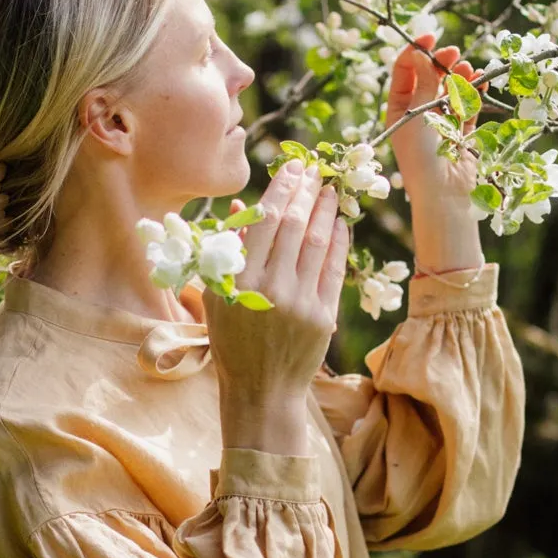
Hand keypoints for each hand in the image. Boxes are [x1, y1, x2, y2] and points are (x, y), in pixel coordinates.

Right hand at [205, 159, 348, 456]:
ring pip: (317, 243)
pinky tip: (340, 224)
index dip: (282, 189)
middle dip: (306, 192)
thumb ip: (228, 252)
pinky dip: (338, 242)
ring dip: (326, 211)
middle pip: (294, 226)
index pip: (265, 221)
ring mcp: (299, 302)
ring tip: (330, 190)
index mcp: (237, 280)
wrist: (261, 389)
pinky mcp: (323, 316)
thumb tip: (241, 207)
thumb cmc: (233, 341)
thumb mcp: (217, 297)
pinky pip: (334, 269)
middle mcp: (269, 288)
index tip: (292, 168)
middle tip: (315, 170)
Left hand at [384, 31, 486, 274]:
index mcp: (397, 110)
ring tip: (467, 69)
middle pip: (429, 77)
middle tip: (453, 53)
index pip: (404, 72)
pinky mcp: (462, 133)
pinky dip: (473, 92)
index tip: (430, 37)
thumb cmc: (421, 155)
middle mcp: (417, 115)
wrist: (443, 194)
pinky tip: (480, 79)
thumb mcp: (417, 113)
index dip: (416, 52)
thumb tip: (423, 52)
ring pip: (450, 90)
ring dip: (458, 76)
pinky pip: (468, 106)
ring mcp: (440, 123)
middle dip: (440, 62)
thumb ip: (425, 82)